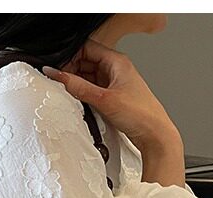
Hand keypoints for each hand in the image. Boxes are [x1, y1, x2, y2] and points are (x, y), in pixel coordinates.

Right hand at [42, 39, 185, 186]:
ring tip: (70, 94)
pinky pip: (93, 90)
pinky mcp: (113, 97)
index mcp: (117, 61)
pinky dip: (84, 94)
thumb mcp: (104, 99)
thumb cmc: (140, 114)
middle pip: (85, 62)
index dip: (70, 57)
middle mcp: (115, 69)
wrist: (154, 134)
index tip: (59, 71)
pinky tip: (81, 102)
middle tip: (61, 84)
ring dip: (77, 84)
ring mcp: (114, 83)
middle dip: (72, 71)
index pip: (86, 48)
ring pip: (88, 77)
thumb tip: (58, 76)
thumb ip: (78, 87)